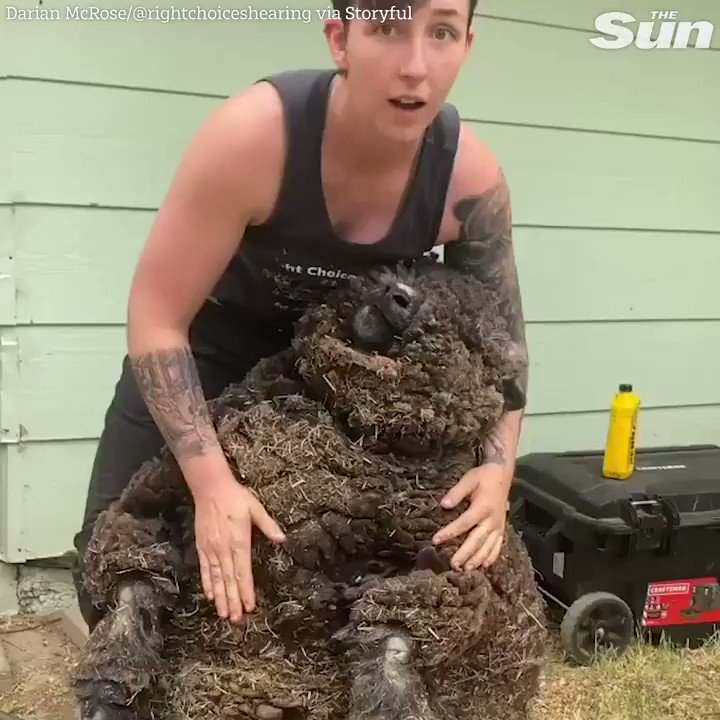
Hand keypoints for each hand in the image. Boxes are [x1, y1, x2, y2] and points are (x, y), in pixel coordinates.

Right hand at [193, 473, 284, 622]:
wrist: (210, 488)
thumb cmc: (235, 497)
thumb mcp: (256, 508)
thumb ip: (268, 525)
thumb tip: (282, 539)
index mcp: (239, 542)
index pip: (243, 572)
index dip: (247, 591)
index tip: (250, 607)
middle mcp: (224, 549)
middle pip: (229, 580)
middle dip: (233, 601)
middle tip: (236, 620)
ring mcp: (211, 549)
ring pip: (216, 579)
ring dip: (220, 597)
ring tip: (223, 614)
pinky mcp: (202, 546)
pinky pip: (204, 569)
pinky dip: (207, 583)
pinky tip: (210, 596)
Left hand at [432, 464, 509, 570]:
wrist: (502, 475)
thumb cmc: (483, 477)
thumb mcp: (469, 479)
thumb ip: (456, 492)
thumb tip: (443, 505)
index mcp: (483, 507)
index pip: (464, 523)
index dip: (450, 532)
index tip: (436, 540)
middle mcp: (492, 519)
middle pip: (477, 539)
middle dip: (465, 553)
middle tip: (453, 564)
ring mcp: (499, 526)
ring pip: (488, 546)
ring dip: (477, 559)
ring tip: (466, 569)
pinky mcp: (502, 529)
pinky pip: (498, 545)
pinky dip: (492, 557)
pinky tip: (485, 566)